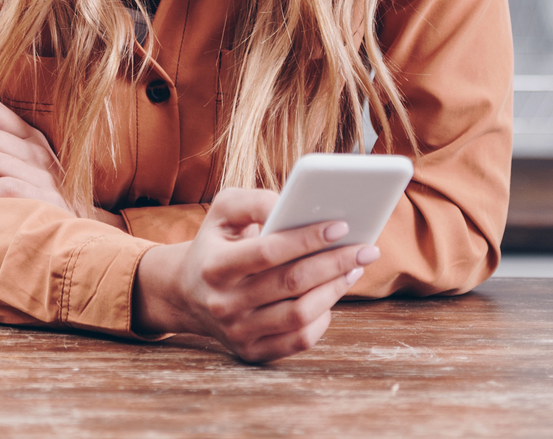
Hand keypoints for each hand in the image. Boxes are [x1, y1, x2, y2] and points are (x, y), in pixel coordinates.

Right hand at [131, 188, 376, 363]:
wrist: (186, 292)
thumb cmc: (215, 242)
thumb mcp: (222, 210)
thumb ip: (254, 200)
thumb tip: (292, 205)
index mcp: (214, 266)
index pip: (269, 252)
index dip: (307, 238)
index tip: (341, 225)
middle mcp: (224, 304)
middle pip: (291, 284)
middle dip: (335, 263)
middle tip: (366, 248)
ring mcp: (237, 332)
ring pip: (300, 314)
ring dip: (335, 290)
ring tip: (354, 268)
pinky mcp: (251, 352)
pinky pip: (298, 340)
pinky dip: (322, 320)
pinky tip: (330, 296)